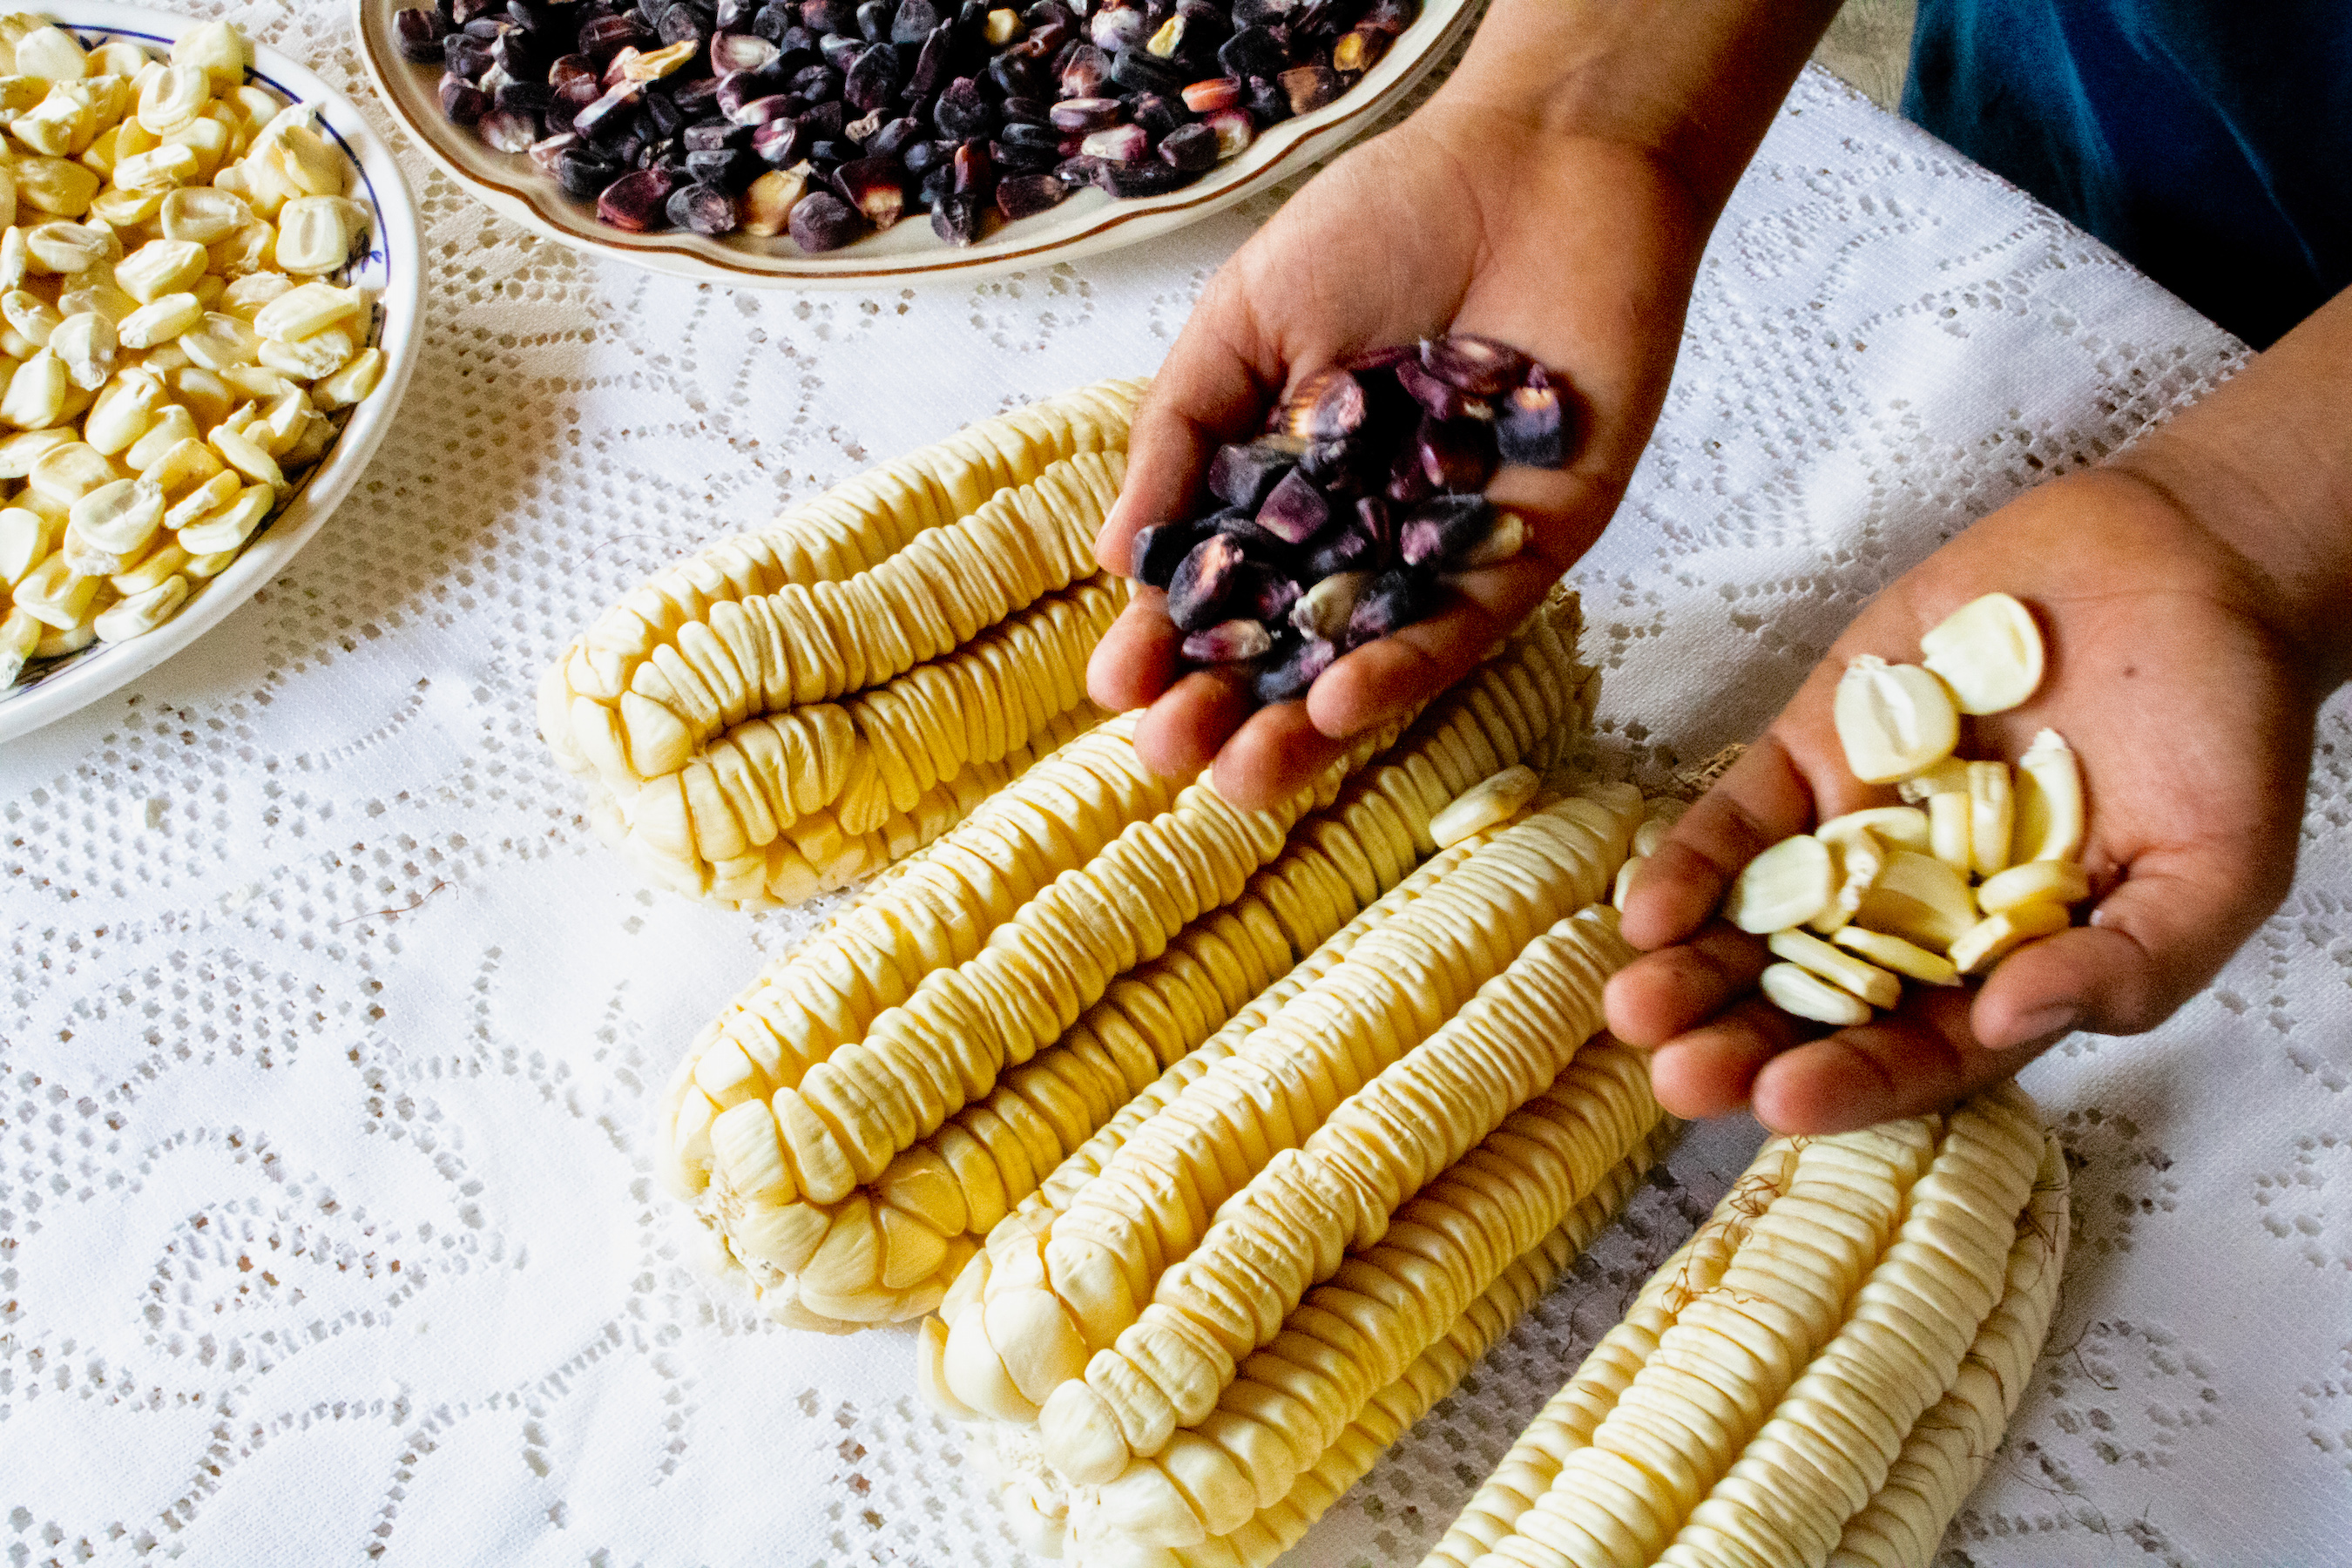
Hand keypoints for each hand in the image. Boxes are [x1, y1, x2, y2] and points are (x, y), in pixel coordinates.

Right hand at [1087, 98, 1703, 808]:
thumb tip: (1115, 559)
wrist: (1540, 159)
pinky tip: (1341, 703)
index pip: (1220, 585)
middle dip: (1228, 705)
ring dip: (1308, 724)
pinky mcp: (1536, 543)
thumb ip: (1182, 432)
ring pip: (1373, 657)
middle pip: (1290, 643)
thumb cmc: (1385, 222)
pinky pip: (1467, 623)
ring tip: (1242, 775)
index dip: (1168, 640)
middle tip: (1168, 755)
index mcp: (1288, 482)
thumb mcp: (1245, 319)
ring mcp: (1449, 546)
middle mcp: (1365, 530)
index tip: (1114, 688)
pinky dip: (1404, 667)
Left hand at [1603, 468, 2325, 1132]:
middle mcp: (1918, 917)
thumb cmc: (2224, 734)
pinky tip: (1648, 910)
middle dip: (1742, 1043)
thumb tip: (2014, 1016)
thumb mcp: (2217, 873)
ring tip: (1634, 1011)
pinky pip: (1740, 819)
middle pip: (1816, 1002)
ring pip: (1759, 921)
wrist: (2190, 570)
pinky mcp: (1816, 748)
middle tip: (1677, 1078)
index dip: (1853, 1083)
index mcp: (2009, 970)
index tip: (1786, 1102)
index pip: (1919, 1051)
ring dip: (1694, 969)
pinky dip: (1692, 864)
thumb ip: (2131, 965)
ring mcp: (1858, 833)